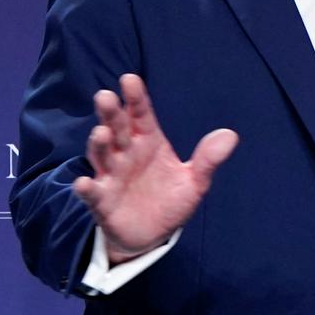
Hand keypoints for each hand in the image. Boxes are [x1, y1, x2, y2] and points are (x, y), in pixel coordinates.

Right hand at [72, 73, 237, 264]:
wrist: (152, 235)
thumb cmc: (169, 200)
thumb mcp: (194, 181)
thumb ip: (207, 159)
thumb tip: (230, 135)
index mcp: (148, 141)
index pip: (141, 115)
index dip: (136, 98)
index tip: (130, 79)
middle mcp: (126, 154)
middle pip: (117, 128)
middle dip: (111, 113)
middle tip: (106, 96)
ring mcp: (112, 176)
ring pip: (102, 155)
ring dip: (99, 144)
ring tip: (101, 132)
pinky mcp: (102, 202)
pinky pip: (93, 194)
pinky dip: (86, 189)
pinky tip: (84, 183)